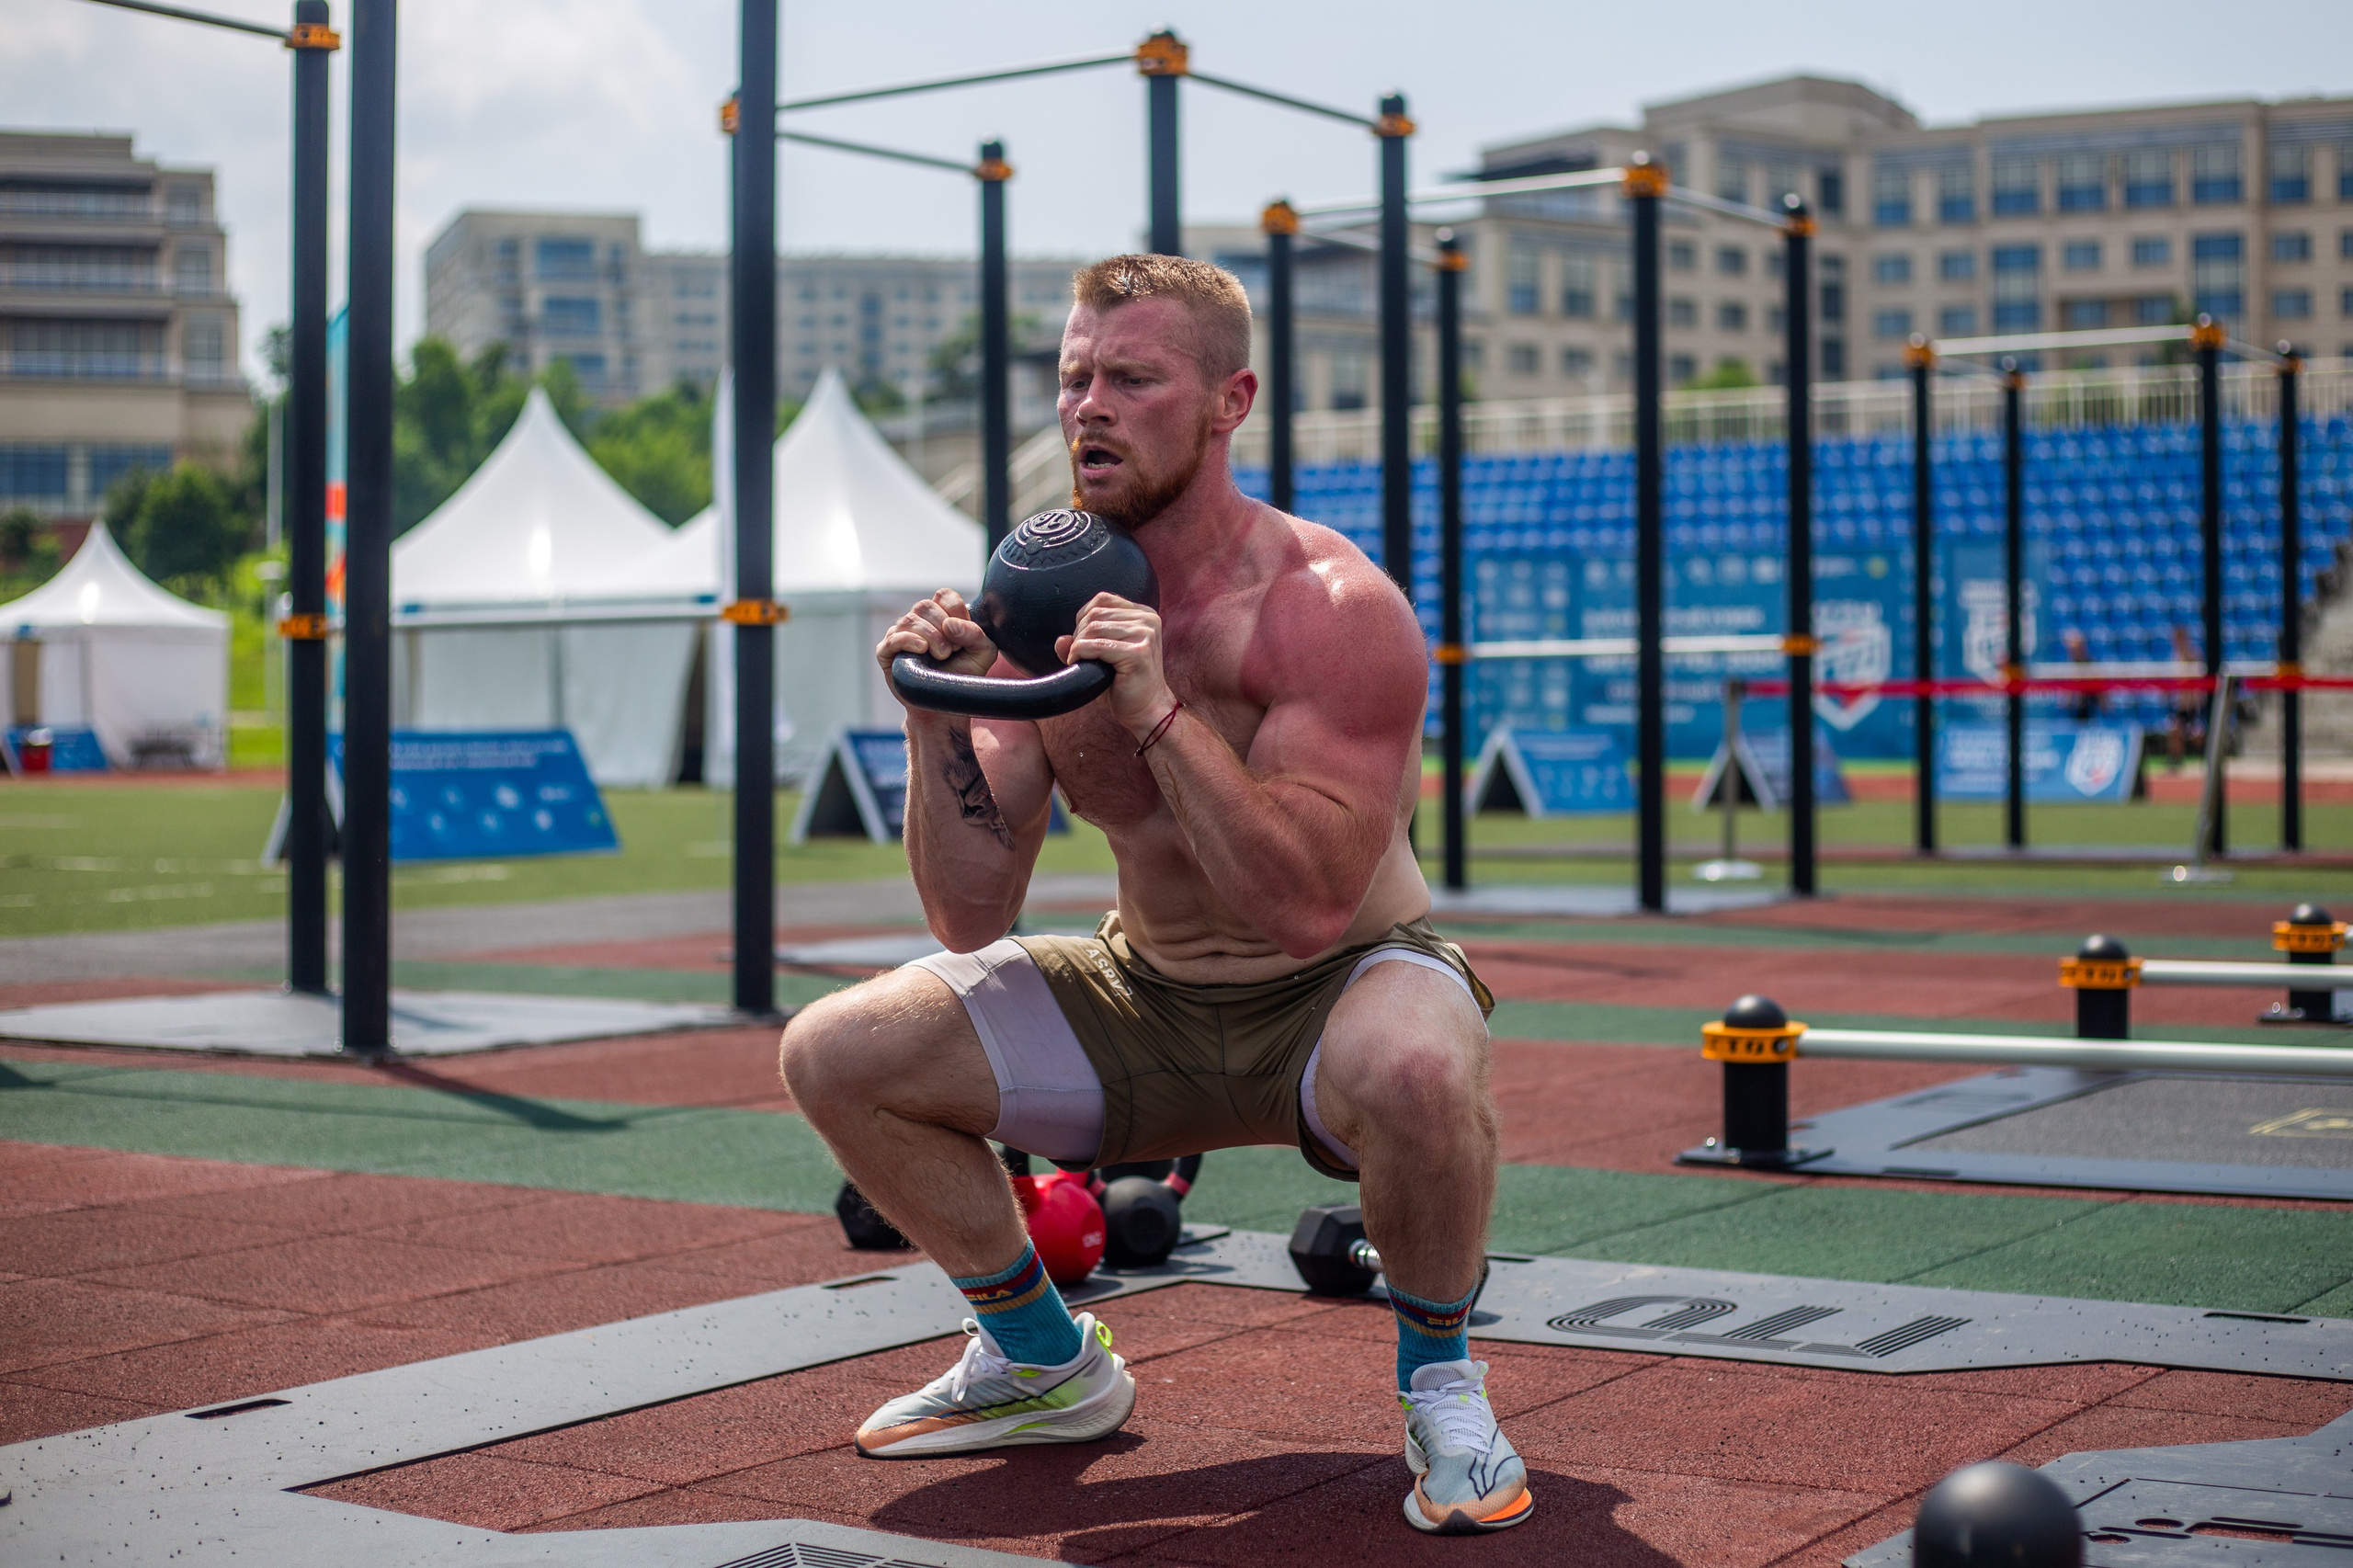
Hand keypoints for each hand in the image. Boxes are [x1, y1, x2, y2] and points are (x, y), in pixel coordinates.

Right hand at [878, 590, 996, 699]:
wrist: (945, 707)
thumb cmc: (962, 677)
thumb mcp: (982, 654)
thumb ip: (976, 634)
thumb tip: (950, 624)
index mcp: (940, 617)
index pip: (943, 595)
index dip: (955, 610)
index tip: (963, 634)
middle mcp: (918, 622)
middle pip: (924, 606)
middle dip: (942, 627)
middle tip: (952, 650)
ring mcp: (900, 636)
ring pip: (909, 620)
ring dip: (930, 636)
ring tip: (942, 655)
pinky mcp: (887, 653)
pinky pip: (893, 639)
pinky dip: (908, 640)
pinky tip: (922, 649)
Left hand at [1059, 593, 1176, 739]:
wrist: (1146, 710)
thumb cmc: (1124, 684)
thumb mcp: (1102, 657)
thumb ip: (1082, 643)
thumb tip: (1060, 640)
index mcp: (1143, 614)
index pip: (1103, 599)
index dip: (1084, 619)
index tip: (1083, 642)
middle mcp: (1148, 620)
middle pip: (1095, 613)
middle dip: (1079, 634)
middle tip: (1080, 657)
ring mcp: (1146, 635)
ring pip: (1093, 627)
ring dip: (1078, 645)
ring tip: (1080, 662)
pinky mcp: (1139, 653)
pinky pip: (1096, 645)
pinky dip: (1080, 654)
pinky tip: (1079, 665)